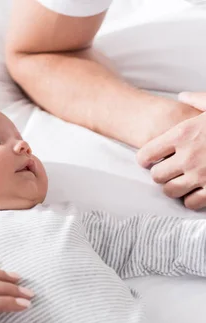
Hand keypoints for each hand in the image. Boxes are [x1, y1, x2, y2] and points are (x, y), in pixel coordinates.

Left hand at [137, 92, 205, 209]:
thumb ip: (197, 100)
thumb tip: (182, 95)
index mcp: (183, 134)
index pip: (146, 154)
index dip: (146, 159)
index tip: (150, 160)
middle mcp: (188, 156)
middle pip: (156, 176)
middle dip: (160, 174)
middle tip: (168, 171)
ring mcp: (201, 175)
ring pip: (170, 191)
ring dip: (173, 187)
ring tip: (180, 182)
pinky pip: (192, 203)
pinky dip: (192, 199)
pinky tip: (197, 191)